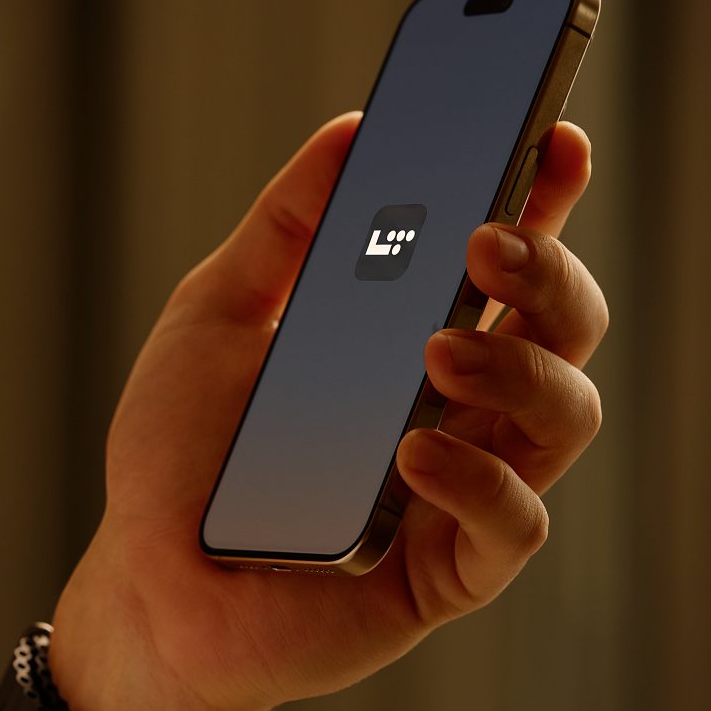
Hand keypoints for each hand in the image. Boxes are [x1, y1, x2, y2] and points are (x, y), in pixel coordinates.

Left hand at [48, 114, 608, 710]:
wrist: (144, 580)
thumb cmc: (183, 454)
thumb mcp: (214, 317)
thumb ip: (283, 228)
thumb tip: (350, 130)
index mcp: (417, 335)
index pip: (510, 256)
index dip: (548, 193)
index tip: (556, 135)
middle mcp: (463, 406)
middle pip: (565, 325)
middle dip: (547, 268)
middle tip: (484, 239)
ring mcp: (466, 489)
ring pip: (566, 415)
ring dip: (518, 365)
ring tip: (438, 347)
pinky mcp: (450, 573)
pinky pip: (515, 523)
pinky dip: (478, 479)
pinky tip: (415, 449)